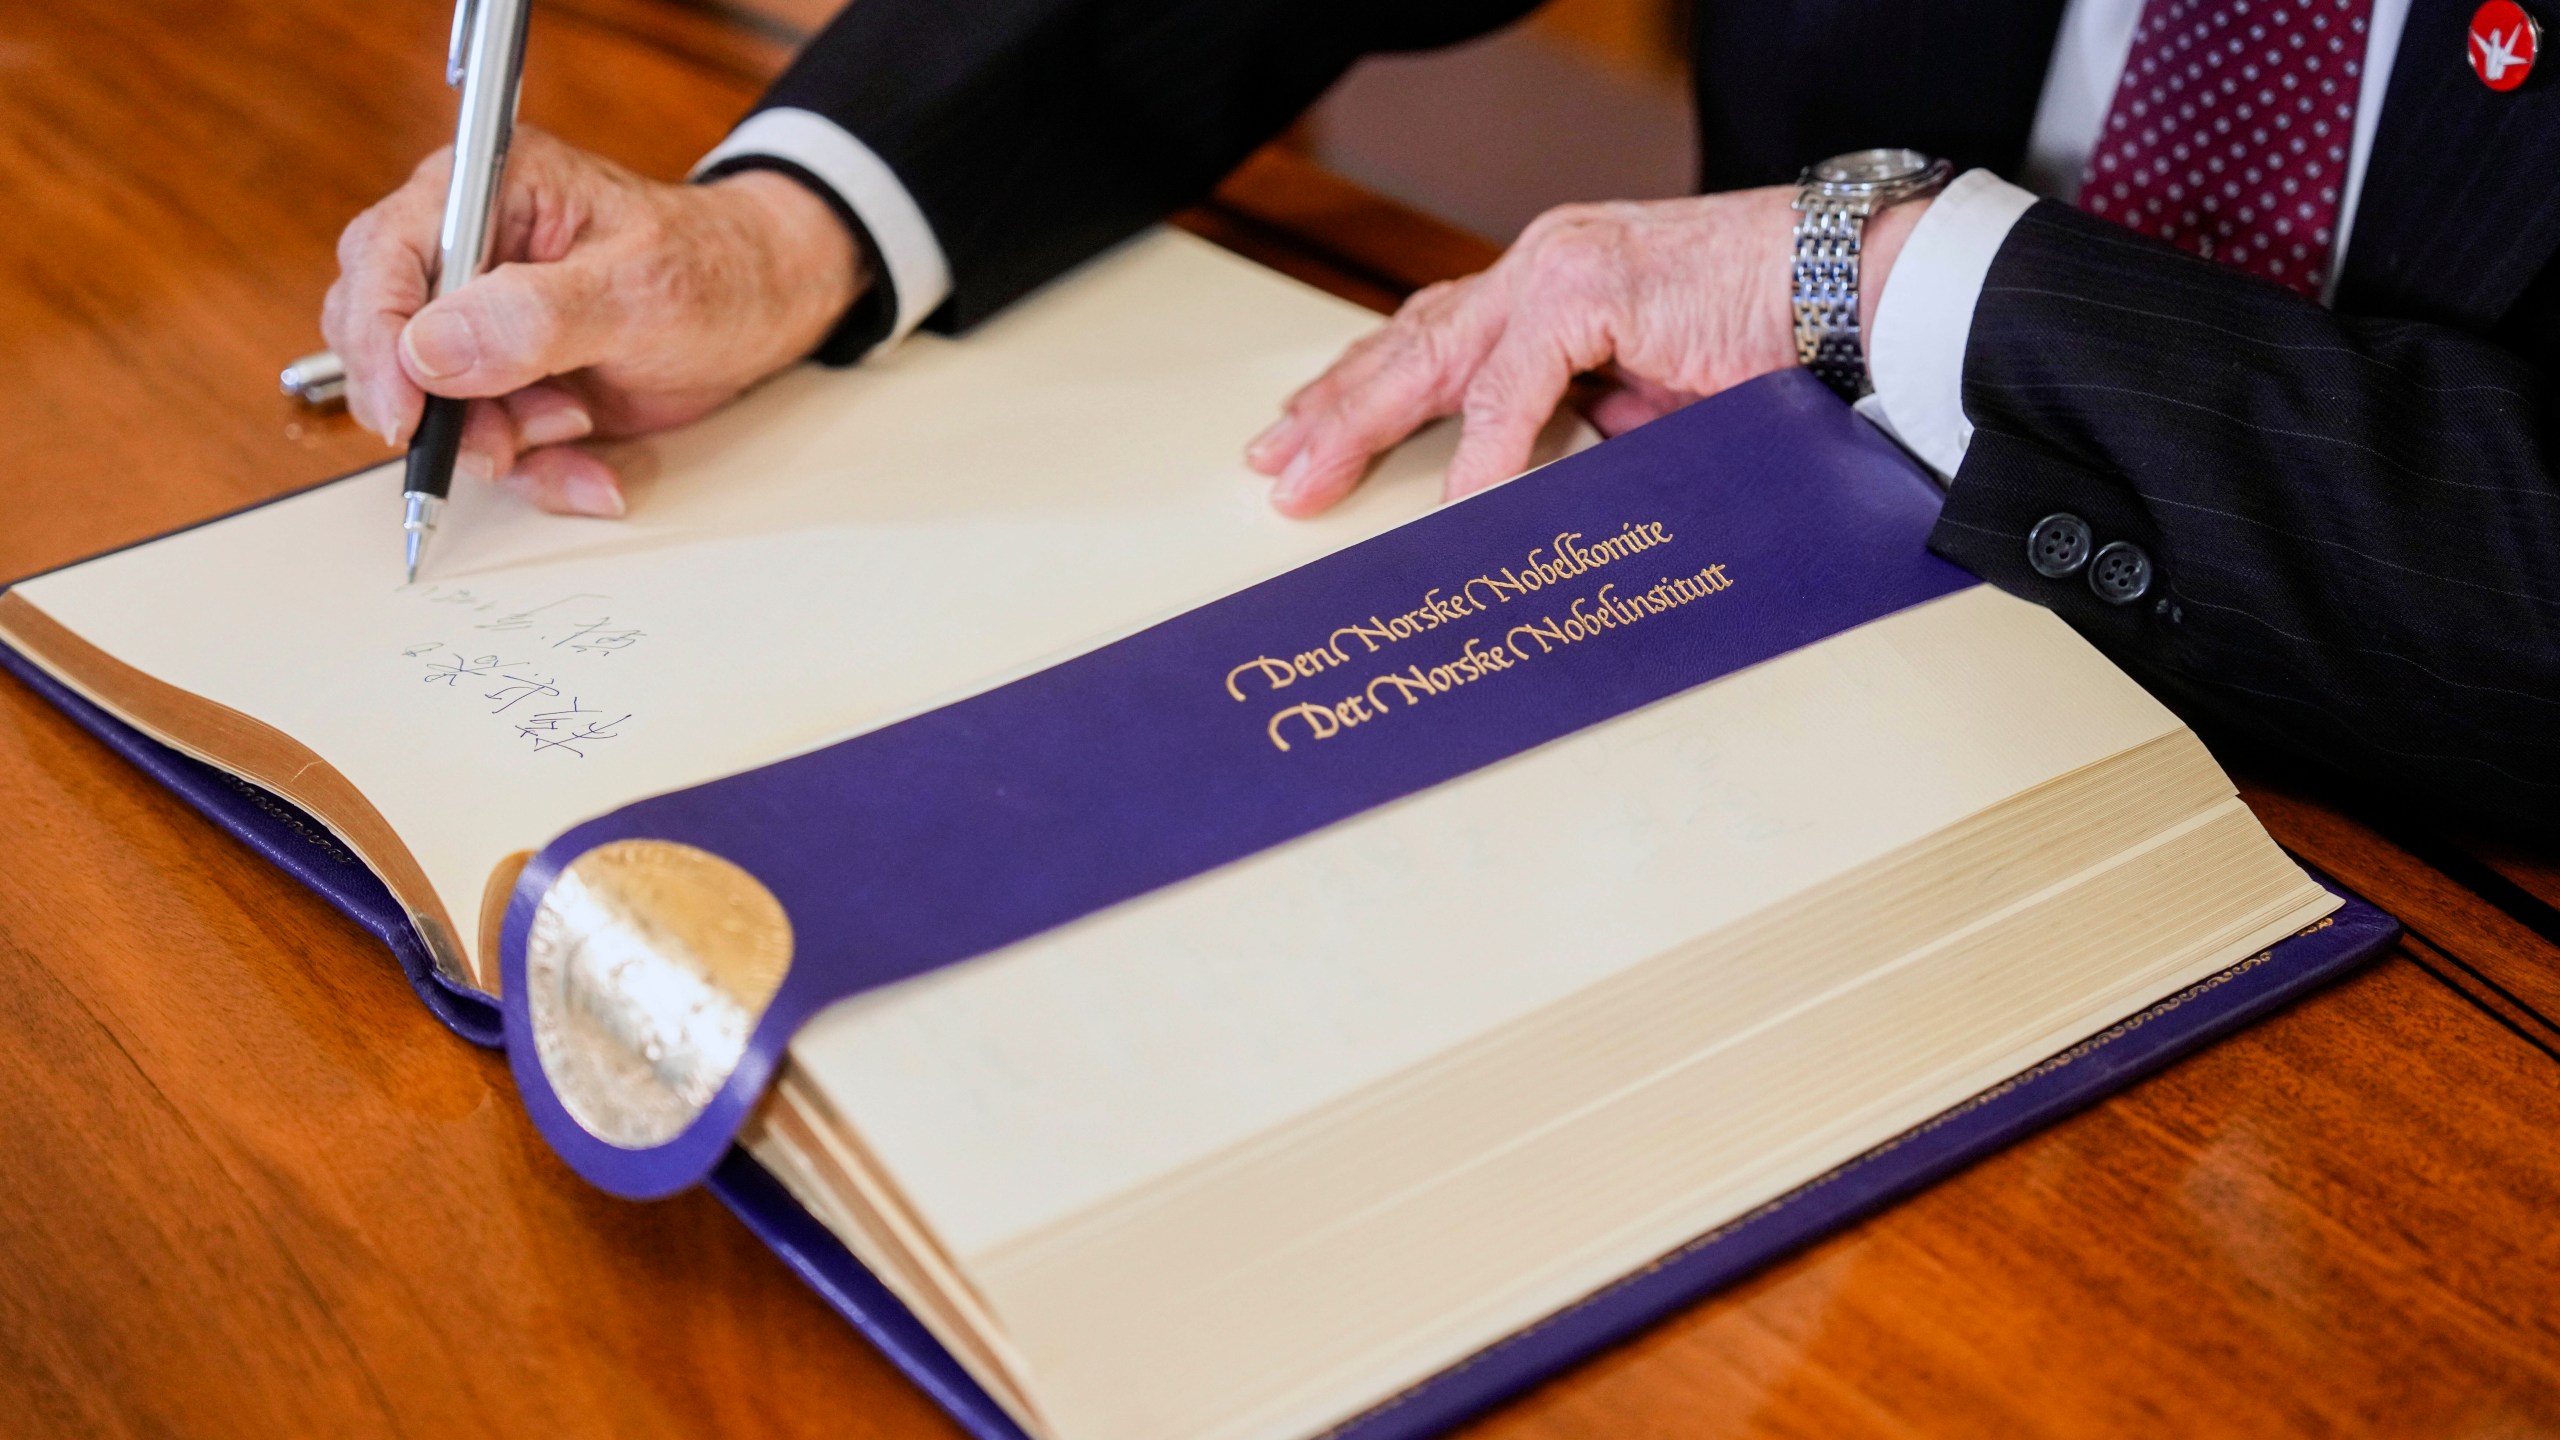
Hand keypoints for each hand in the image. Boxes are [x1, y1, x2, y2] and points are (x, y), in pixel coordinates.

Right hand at [322, 128, 860, 515]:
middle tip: (506, 441)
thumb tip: (429, 350)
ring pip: (434, 405)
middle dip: (442, 408)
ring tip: (581, 423)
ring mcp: (484, 321)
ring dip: (504, 441)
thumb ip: (534, 317)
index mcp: (486, 190)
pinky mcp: (511, 379)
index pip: (383, 257)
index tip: (405, 413)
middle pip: (384, 337)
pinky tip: (592, 468)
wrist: (766, 308)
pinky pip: (491, 441)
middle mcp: (468, 250)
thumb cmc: (714, 269)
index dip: (378, 340)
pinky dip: (540, 469)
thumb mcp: (638, 289)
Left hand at [1244, 187, 1929, 515]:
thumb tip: (1510, 511)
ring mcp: (1561, 268)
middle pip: (1409, 345)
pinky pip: (1517, 388)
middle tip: (1275, 471)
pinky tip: (1455, 507)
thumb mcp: (1647, 404)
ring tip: (1315, 481)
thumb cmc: (1769, 346)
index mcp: (1550, 291)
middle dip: (1336, 411)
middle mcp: (1541, 267)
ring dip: (1368, 423)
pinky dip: (1485, 455)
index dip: (1363, 394)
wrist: (1854, 289)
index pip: (1432, 344)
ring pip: (1436, 355)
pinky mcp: (1594, 286)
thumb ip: (1574, 433)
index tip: (1304, 445)